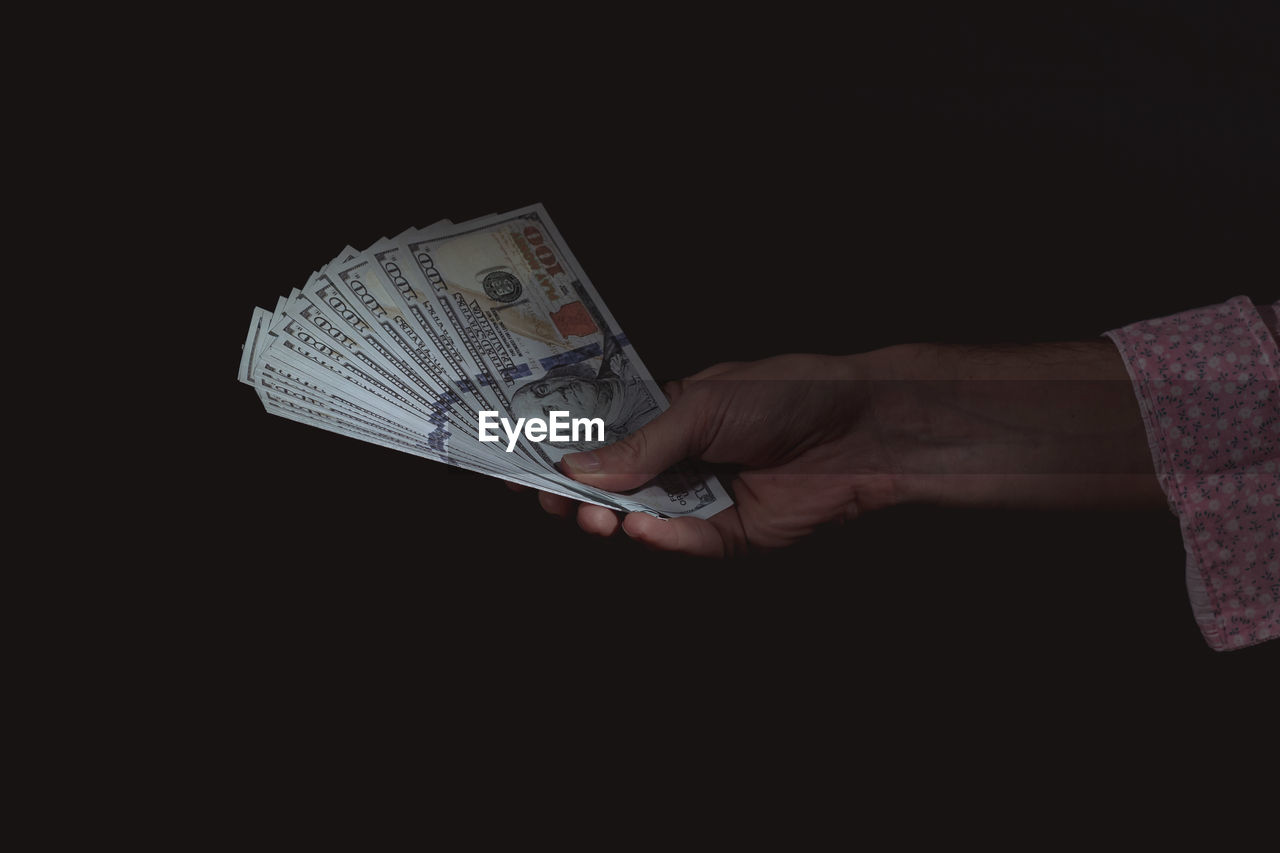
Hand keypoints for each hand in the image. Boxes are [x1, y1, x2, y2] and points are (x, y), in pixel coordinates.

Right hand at [522, 353, 898, 556]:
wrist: (860, 428)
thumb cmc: (787, 395)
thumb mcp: (701, 406)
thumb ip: (641, 444)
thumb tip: (578, 468)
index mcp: (664, 420)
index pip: (599, 440)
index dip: (559, 452)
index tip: (515, 461)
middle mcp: (677, 463)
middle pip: (610, 489)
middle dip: (574, 497)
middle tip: (550, 499)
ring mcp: (700, 501)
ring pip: (639, 521)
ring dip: (610, 522)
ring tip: (594, 517)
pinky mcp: (730, 536)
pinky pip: (685, 545)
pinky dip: (661, 541)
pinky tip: (640, 530)